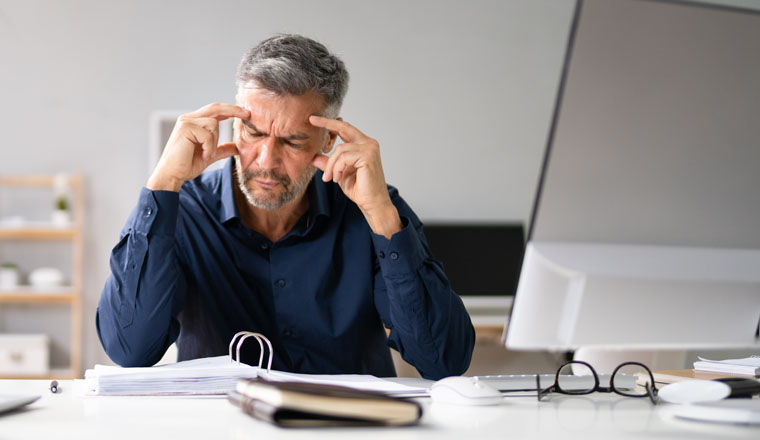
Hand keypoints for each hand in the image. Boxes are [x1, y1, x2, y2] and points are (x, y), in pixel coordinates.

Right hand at [147, 103, 249, 191]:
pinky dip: (209, 147)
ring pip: (214, 124)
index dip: (230, 110)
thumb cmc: (187, 165)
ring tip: (206, 154)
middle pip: (215, 108)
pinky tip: (202, 155)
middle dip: (232, 110)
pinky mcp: (185, 128)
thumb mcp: (210, 155)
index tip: (245, 112)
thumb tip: (237, 147)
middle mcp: (189, 119)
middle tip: (247, 114)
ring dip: (214, 142)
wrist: (172, 175)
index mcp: (194, 122)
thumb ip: (222, 149)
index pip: (215, 111)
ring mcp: (186, 122)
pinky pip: (208, 135)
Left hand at [309, 115, 402, 237]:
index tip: (314, 119)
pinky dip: (336, 169)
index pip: (345, 129)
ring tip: (329, 178)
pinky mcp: (367, 157)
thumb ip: (329, 163)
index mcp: (363, 145)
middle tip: (311, 120)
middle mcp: (369, 143)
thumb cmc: (360, 189)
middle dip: (326, 123)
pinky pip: (343, 158)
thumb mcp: (339, 173)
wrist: (372, 204)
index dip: (330, 123)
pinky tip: (337, 179)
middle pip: (343, 127)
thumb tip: (313, 157)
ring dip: (330, 165)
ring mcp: (369, 149)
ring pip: (339, 150)